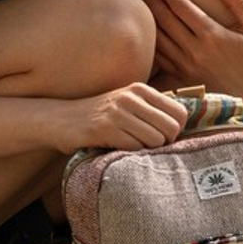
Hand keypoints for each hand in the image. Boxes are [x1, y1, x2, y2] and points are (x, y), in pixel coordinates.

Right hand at [64, 82, 187, 152]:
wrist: (60, 119)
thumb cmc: (100, 116)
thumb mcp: (127, 104)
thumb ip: (152, 110)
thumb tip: (182, 127)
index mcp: (141, 90)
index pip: (180, 113)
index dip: (176, 130)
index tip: (162, 136)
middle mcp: (131, 98)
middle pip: (171, 129)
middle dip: (164, 143)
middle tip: (146, 145)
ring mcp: (117, 112)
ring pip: (155, 140)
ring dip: (145, 150)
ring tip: (130, 146)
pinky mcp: (104, 129)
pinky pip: (133, 147)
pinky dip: (129, 153)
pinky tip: (116, 148)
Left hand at [141, 0, 242, 103]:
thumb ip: (238, 1)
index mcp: (212, 35)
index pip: (182, 8)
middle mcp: (195, 50)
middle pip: (165, 21)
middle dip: (153, 1)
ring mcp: (187, 66)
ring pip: (159, 39)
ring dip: (149, 20)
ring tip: (143, 6)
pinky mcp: (183, 78)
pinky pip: (160, 59)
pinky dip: (151, 44)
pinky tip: (148, 33)